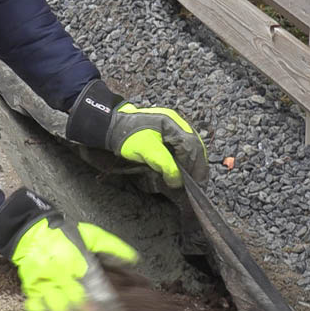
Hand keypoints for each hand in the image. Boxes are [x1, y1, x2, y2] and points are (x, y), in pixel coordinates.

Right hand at [0, 188, 138, 310]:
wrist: (31, 229)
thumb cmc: (63, 234)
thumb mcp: (90, 234)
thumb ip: (111, 247)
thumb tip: (133, 260)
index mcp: (76, 260)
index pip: (91, 288)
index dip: (100, 306)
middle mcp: (59, 273)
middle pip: (73, 304)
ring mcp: (44, 282)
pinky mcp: (31, 288)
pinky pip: (35, 310)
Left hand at [66, 80, 207, 188]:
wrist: (111, 127)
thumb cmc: (126, 137)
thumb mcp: (146, 150)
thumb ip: (164, 164)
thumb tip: (178, 181)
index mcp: (173, 123)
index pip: (192, 147)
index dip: (195, 167)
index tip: (195, 185)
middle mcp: (176, 124)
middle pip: (195, 147)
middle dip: (197, 168)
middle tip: (198, 187)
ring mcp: (172, 128)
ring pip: (190, 148)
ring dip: (193, 165)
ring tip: (194, 183)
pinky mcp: (167, 135)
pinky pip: (182, 149)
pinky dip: (185, 161)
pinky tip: (184, 172)